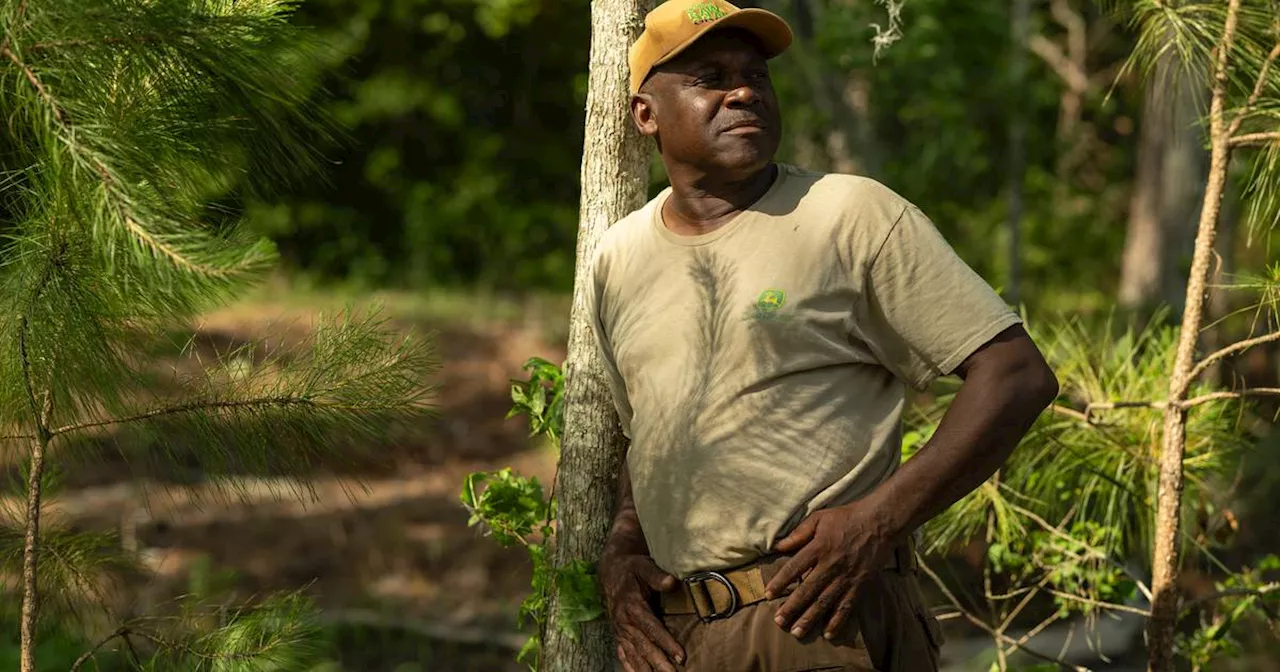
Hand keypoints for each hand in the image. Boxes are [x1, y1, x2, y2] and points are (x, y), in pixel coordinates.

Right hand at [600, 551, 685, 671]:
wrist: (611, 571)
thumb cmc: (632, 568)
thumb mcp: (644, 566)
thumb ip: (657, 575)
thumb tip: (672, 582)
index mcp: (632, 606)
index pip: (652, 628)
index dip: (666, 643)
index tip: (680, 656)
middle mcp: (624, 622)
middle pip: (644, 646)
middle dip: (659, 663)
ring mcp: (620, 630)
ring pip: (634, 654)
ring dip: (646, 669)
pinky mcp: (618, 635)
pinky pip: (623, 655)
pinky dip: (630, 667)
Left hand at [764, 501, 895, 639]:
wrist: (880, 523)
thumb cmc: (847, 518)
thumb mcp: (819, 518)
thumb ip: (798, 533)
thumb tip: (778, 545)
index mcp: (818, 548)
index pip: (794, 568)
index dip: (780, 582)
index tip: (768, 594)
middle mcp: (831, 565)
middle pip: (807, 590)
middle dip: (792, 607)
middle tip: (779, 622)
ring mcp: (846, 577)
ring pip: (825, 602)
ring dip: (810, 618)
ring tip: (797, 632)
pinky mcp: (860, 585)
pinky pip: (847, 606)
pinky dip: (838, 621)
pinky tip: (828, 634)